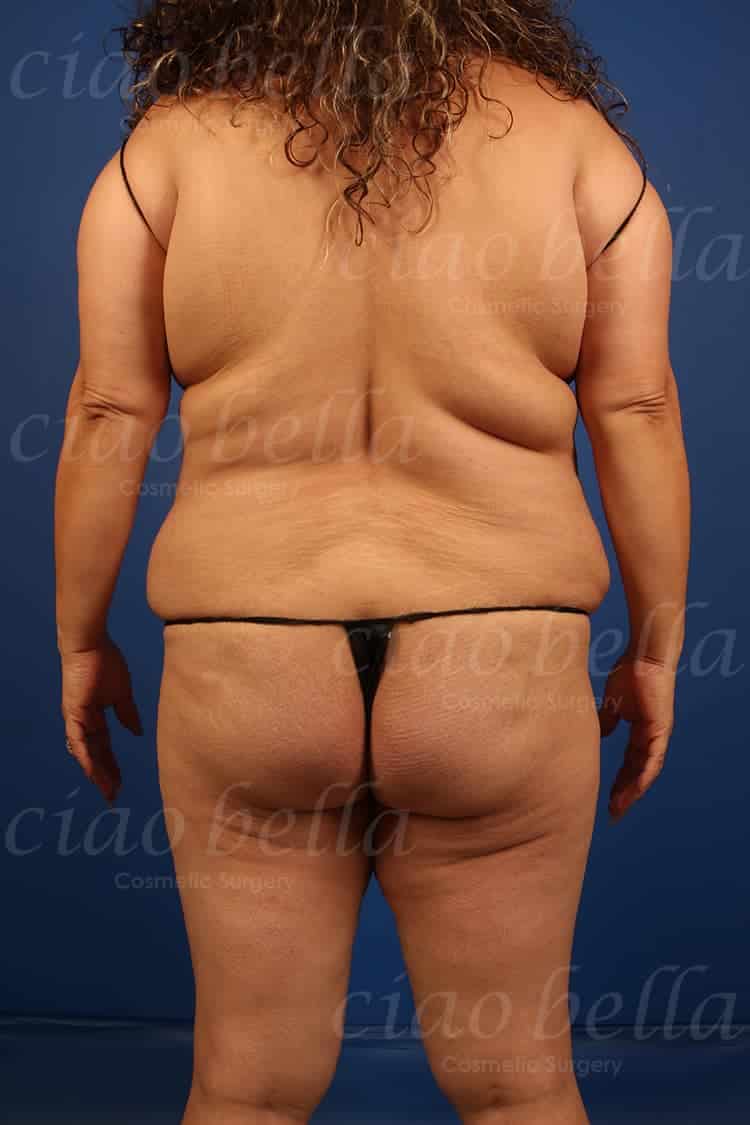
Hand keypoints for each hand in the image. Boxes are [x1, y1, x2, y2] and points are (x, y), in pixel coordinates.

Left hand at [60, 634, 142, 803]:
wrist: (91, 644)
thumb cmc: (105, 662)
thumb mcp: (122, 694)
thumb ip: (128, 714)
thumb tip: (137, 732)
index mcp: (95, 717)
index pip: (104, 748)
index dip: (111, 765)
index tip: (121, 783)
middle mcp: (83, 722)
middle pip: (95, 755)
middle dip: (105, 776)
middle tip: (114, 796)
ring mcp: (76, 719)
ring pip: (86, 753)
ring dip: (96, 773)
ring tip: (107, 790)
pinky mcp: (73, 713)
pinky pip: (78, 740)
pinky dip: (85, 756)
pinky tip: (92, 772)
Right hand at [598, 656, 675, 821]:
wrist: (643, 655)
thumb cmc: (630, 672)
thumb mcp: (612, 702)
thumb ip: (607, 720)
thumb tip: (600, 734)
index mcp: (639, 732)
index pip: (629, 764)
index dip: (619, 782)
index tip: (608, 800)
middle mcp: (651, 738)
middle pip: (637, 773)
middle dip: (625, 794)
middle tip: (612, 813)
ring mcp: (658, 735)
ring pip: (647, 771)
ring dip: (633, 791)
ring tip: (620, 807)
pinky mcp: (661, 729)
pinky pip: (654, 758)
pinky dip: (645, 775)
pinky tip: (636, 789)